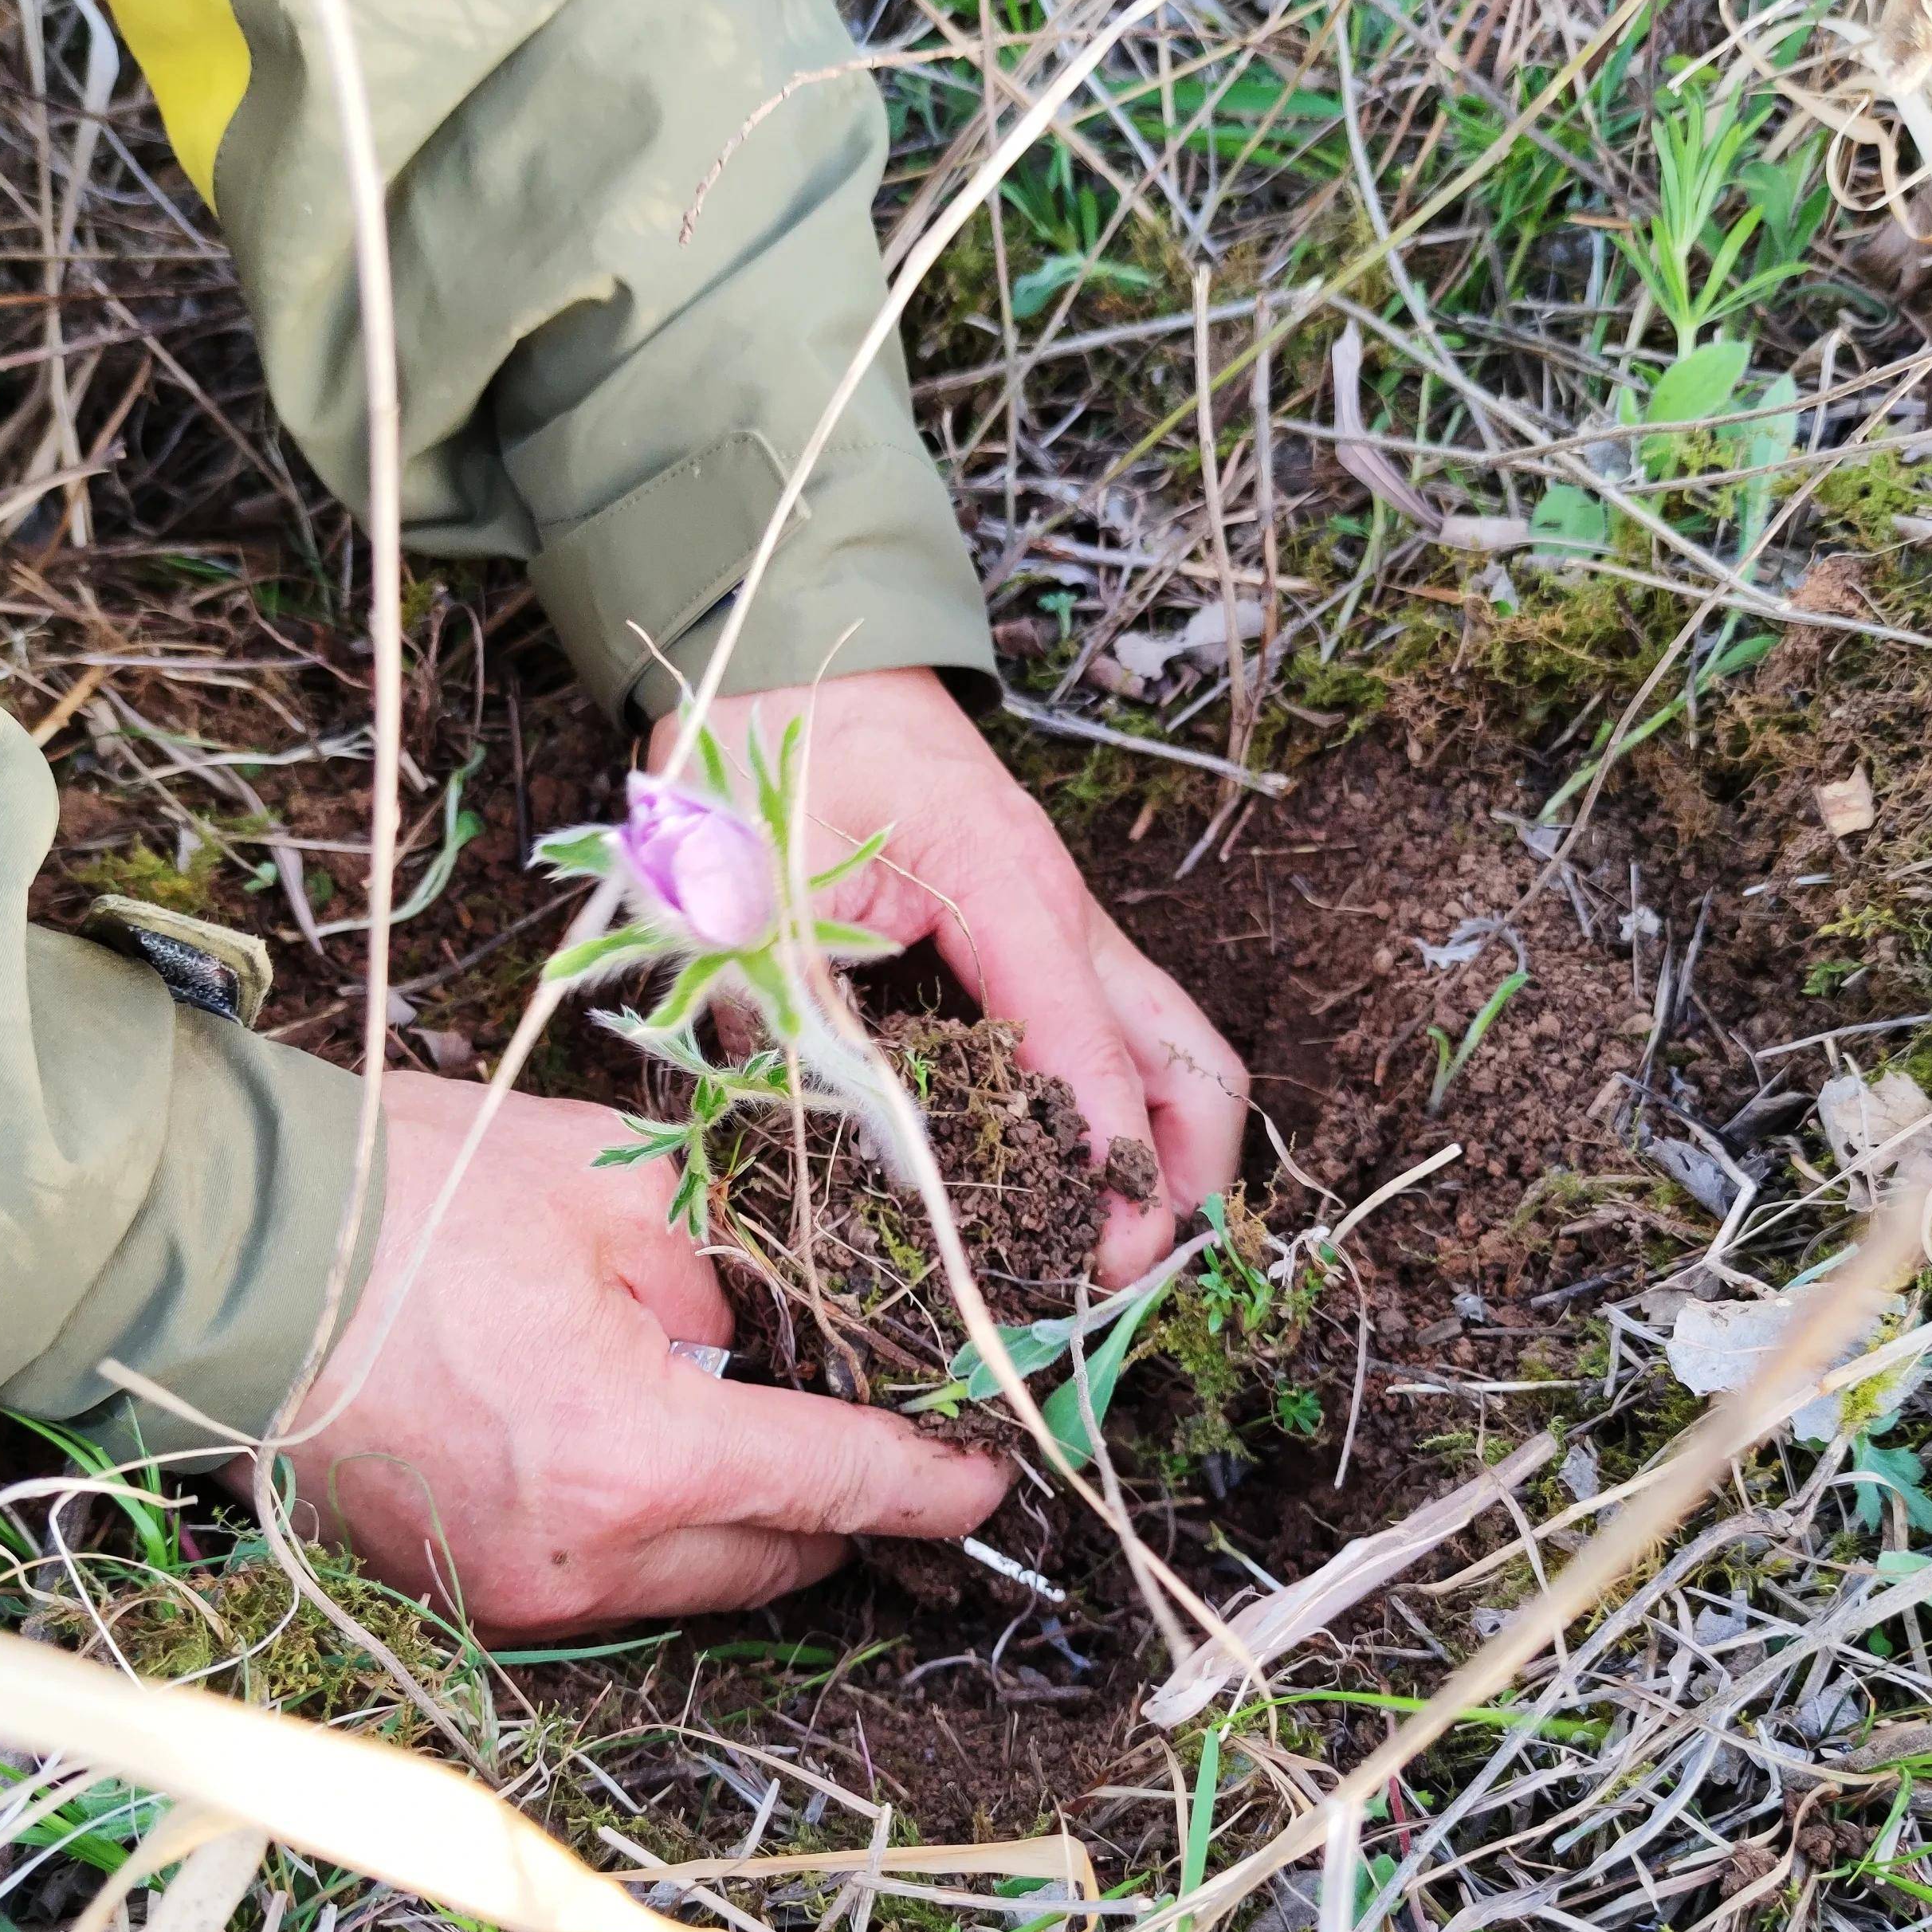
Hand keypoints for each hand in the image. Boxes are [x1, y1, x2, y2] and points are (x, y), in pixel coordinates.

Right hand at [267, 1073, 1007, 1634]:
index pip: (836, 1482)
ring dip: (747, 1524)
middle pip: (784, 1559)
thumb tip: (816, 1325)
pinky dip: (655, 1535)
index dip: (933, 1480)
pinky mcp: (466, 1596)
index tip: (991, 1476)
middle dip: (842, 1502)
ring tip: (746, 1424)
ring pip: (702, 1589)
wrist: (228, 1256)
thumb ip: (741, 1262)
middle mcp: (581, 1559)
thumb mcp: (613, 1187)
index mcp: (632, 1454)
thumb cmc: (410, 1198)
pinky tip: (645, 1452)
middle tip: (874, 1425)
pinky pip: (614, 1588)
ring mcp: (516, 1594)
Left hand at [651, 667, 1248, 1287]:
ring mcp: (1064, 921)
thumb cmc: (770, 749)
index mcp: (999, 878)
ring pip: (1170, 1049)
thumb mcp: (745, 879)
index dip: (1102, 1150)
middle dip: (1180, 1171)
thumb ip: (773, 1002)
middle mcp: (1060, 904)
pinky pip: (1118, 1035)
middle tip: (1127, 1272)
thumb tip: (796, 1139)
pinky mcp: (1043, 939)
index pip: (1084, 1034)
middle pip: (1185, 1052)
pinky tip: (1080, 1185)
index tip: (1105, 1248)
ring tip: (1119, 1253)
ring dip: (1165, 1153)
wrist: (794, 659)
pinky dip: (1126, 1115)